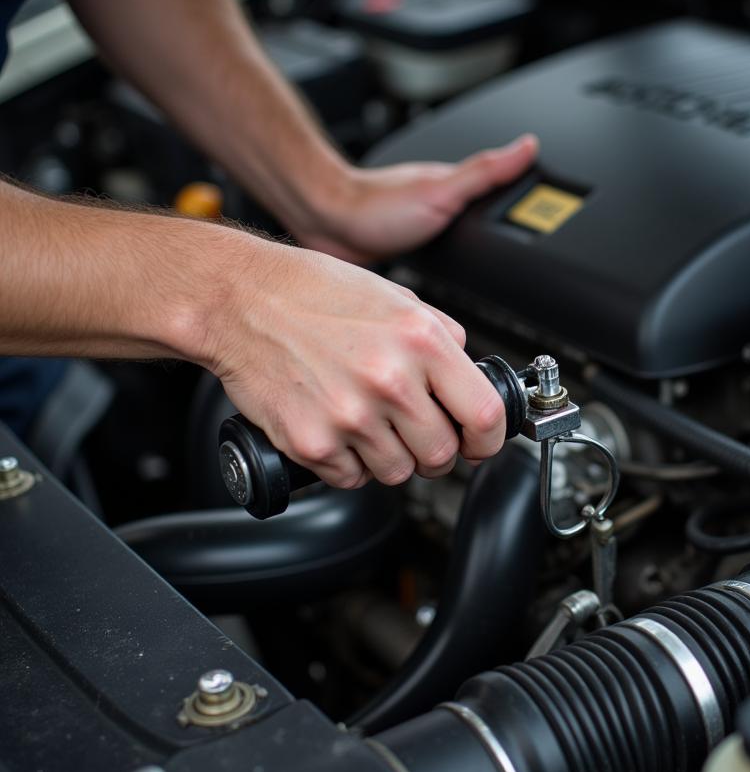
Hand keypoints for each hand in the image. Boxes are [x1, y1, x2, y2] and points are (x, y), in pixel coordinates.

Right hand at [208, 240, 506, 487]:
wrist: (239, 301)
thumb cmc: (311, 292)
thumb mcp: (395, 296)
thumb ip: (441, 334)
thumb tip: (469, 372)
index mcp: (420, 340)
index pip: (485, 415)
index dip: (488, 440)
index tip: (479, 443)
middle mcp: (390, 380)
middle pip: (442, 454)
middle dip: (435, 450)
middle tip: (416, 432)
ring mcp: (350, 416)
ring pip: (399, 473)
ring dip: (392, 458)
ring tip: (369, 424)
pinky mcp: (312, 442)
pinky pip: (352, 478)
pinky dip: (350, 464)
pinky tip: (338, 429)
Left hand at [294, 134, 537, 263]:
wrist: (327, 227)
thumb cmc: (376, 208)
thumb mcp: (442, 191)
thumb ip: (485, 171)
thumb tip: (528, 146)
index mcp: (456, 186)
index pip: (505, 186)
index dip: (531, 196)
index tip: (558, 203)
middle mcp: (440, 203)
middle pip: (486, 216)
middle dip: (509, 229)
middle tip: (535, 241)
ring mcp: (423, 225)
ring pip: (462, 238)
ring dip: (479, 252)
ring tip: (503, 265)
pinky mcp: (406, 249)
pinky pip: (438, 257)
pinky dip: (451, 266)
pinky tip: (454, 278)